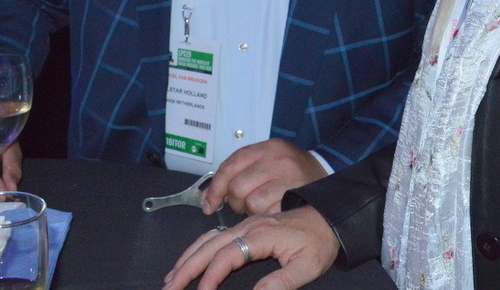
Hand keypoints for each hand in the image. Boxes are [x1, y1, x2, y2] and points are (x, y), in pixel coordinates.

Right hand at [163, 207, 338, 289]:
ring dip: (188, 258)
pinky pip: (215, 235)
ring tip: (171, 278)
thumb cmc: (319, 241)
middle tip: (169, 288)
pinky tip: (189, 259)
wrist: (329, 216)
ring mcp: (246, 225)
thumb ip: (280, 283)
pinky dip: (198, 248)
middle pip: (209, 245)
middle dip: (186, 268)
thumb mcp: (307, 267)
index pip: (227, 256)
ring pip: (208, 239)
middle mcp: (248, 226)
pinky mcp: (247, 227)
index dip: (211, 276)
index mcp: (261, 234)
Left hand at [202, 139, 326, 215]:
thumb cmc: (292, 173)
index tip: (209, 204)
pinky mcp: (294, 197)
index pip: (229, 166)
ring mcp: (288, 177)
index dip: (215, 188)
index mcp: (267, 147)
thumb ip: (238, 172)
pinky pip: (266, 214)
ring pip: (251, 203)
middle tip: (245, 204)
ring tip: (262, 205)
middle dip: (235, 202)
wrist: (328, 178)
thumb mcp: (267, 162)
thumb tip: (207, 197)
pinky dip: (265, 216)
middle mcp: (277, 158)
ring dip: (251, 211)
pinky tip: (273, 211)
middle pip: (237, 187)